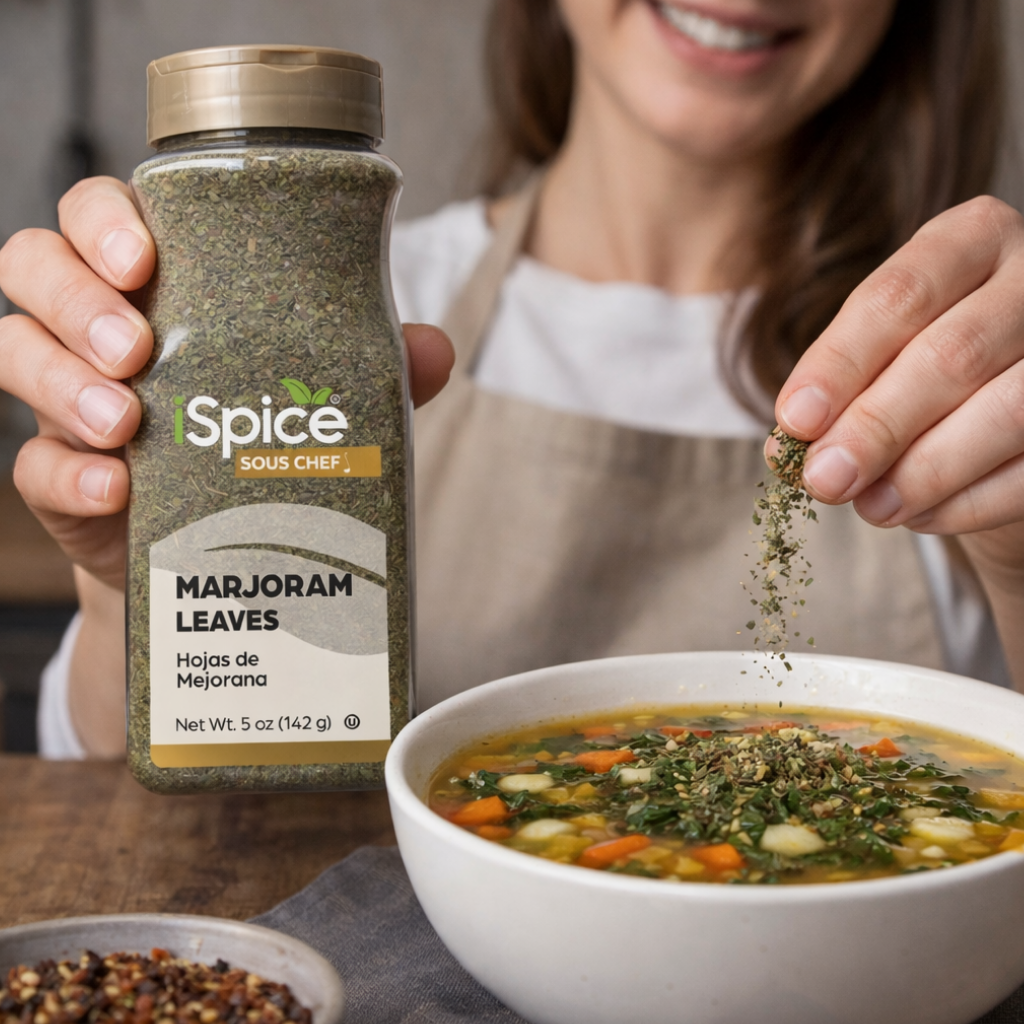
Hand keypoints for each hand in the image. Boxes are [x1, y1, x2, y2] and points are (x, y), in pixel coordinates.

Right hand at [0, 176, 453, 591]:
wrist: (224, 550)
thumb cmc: (264, 441)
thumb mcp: (316, 398)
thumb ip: (366, 369)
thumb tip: (434, 349)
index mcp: (155, 286)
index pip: (99, 217)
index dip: (102, 222)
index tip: (144, 257)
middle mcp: (95, 328)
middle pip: (34, 264)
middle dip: (75, 297)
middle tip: (137, 348)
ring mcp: (66, 400)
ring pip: (12, 349)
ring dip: (62, 380)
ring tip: (126, 422)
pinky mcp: (58, 477)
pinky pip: (31, 464)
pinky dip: (67, 473)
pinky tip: (115, 489)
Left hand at [769, 196, 1023, 686]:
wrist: (1006, 406)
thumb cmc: (927, 364)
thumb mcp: (879, 353)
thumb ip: (837, 390)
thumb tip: (788, 446)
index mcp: (972, 239)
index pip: (898, 294)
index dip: (840, 363)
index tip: (796, 420)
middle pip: (952, 354)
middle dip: (877, 427)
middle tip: (825, 479)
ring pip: (1007, 412)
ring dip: (925, 471)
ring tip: (869, 507)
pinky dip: (967, 502)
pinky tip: (918, 515)